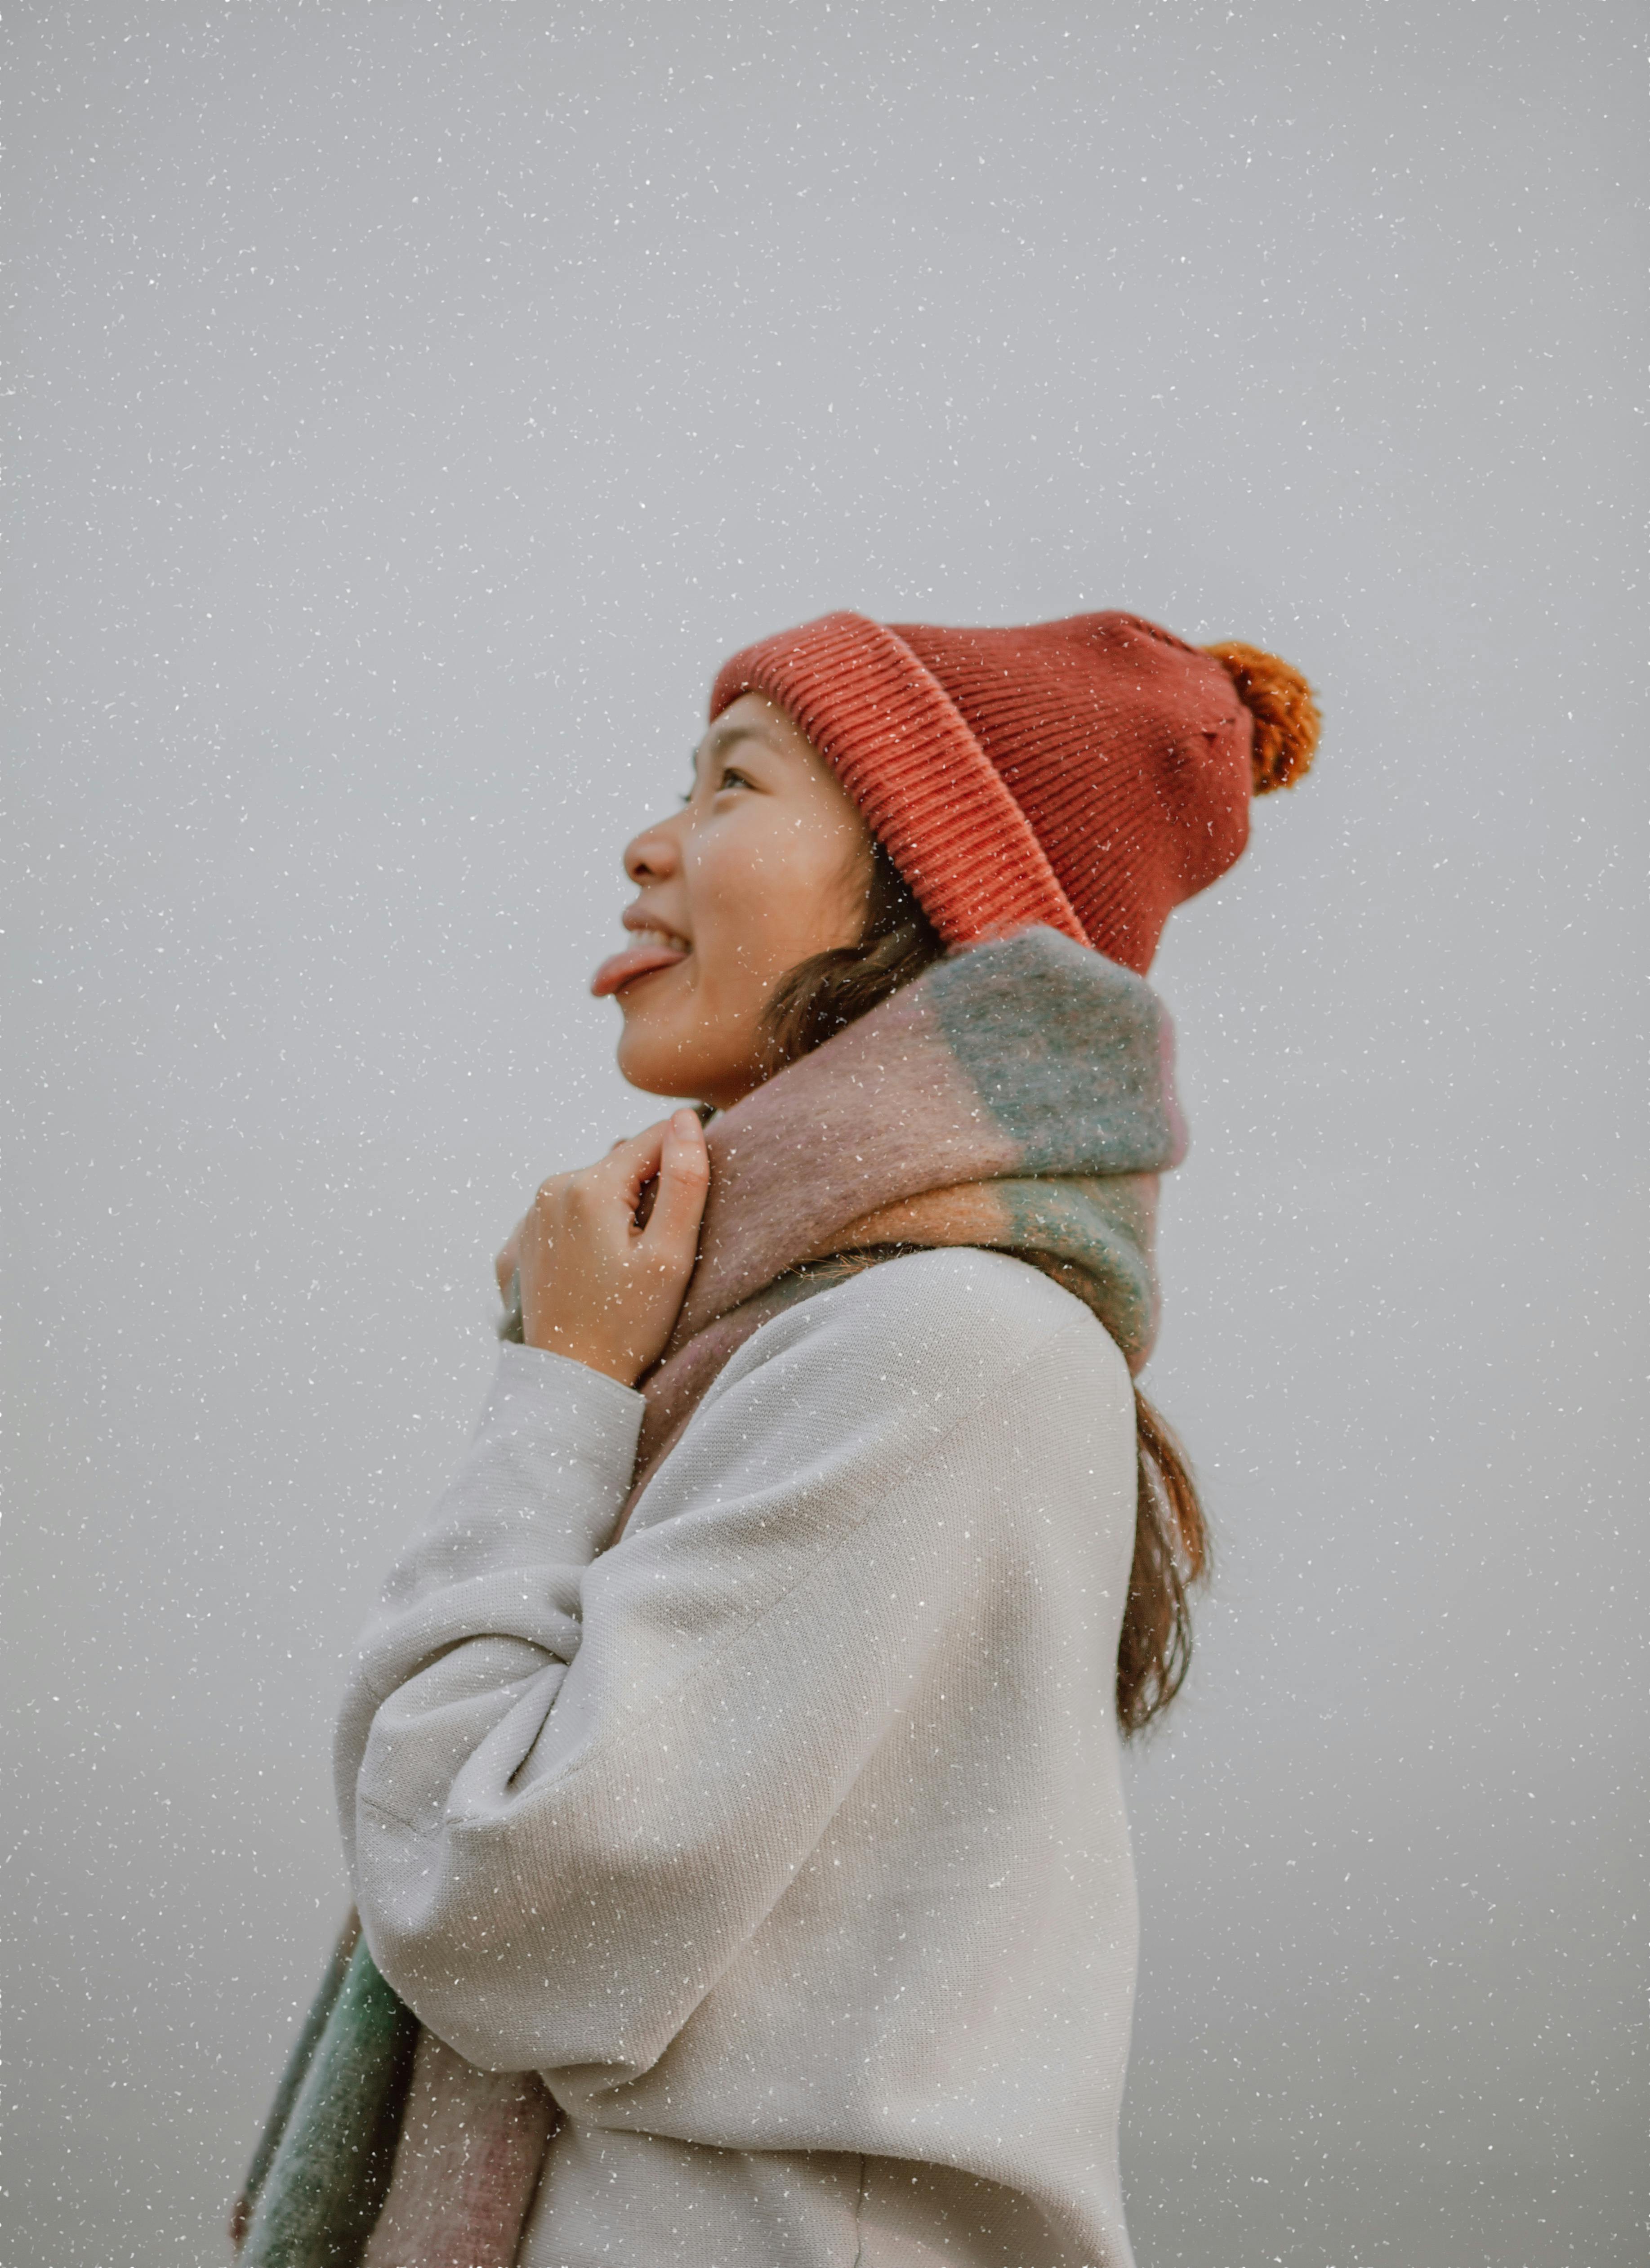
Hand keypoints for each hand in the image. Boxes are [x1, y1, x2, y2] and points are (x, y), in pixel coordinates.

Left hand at [493, 1109, 709, 1386]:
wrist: (570, 1383)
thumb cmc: (627, 1324)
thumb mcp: (671, 1255)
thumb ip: (685, 1181)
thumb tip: (686, 1121)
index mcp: (589, 1186)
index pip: (651, 1141)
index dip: (684, 1157)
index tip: (701, 1188)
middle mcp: (550, 1191)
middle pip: (619, 1167)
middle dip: (648, 1190)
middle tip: (664, 1244)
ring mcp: (528, 1220)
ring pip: (591, 1192)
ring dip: (616, 1211)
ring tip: (630, 1262)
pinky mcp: (519, 1248)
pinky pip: (564, 1221)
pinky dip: (585, 1233)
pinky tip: (597, 1270)